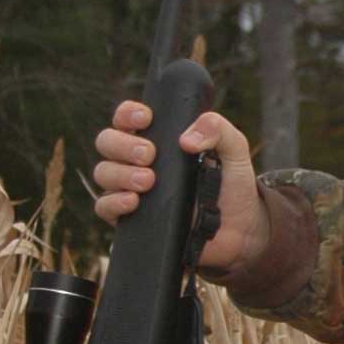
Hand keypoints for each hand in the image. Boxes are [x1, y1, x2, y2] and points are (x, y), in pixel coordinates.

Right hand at [92, 100, 269, 276]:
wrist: (240, 229)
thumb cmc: (232, 184)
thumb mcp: (234, 149)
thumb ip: (217, 129)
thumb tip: (185, 140)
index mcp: (157, 138)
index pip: (127, 118)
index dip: (128, 113)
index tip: (146, 118)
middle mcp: (137, 161)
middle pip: (107, 142)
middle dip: (123, 144)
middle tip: (149, 154)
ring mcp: (131, 188)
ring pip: (103, 173)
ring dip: (120, 173)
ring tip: (148, 181)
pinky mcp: (131, 218)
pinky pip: (104, 207)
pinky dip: (114, 202)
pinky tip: (133, 201)